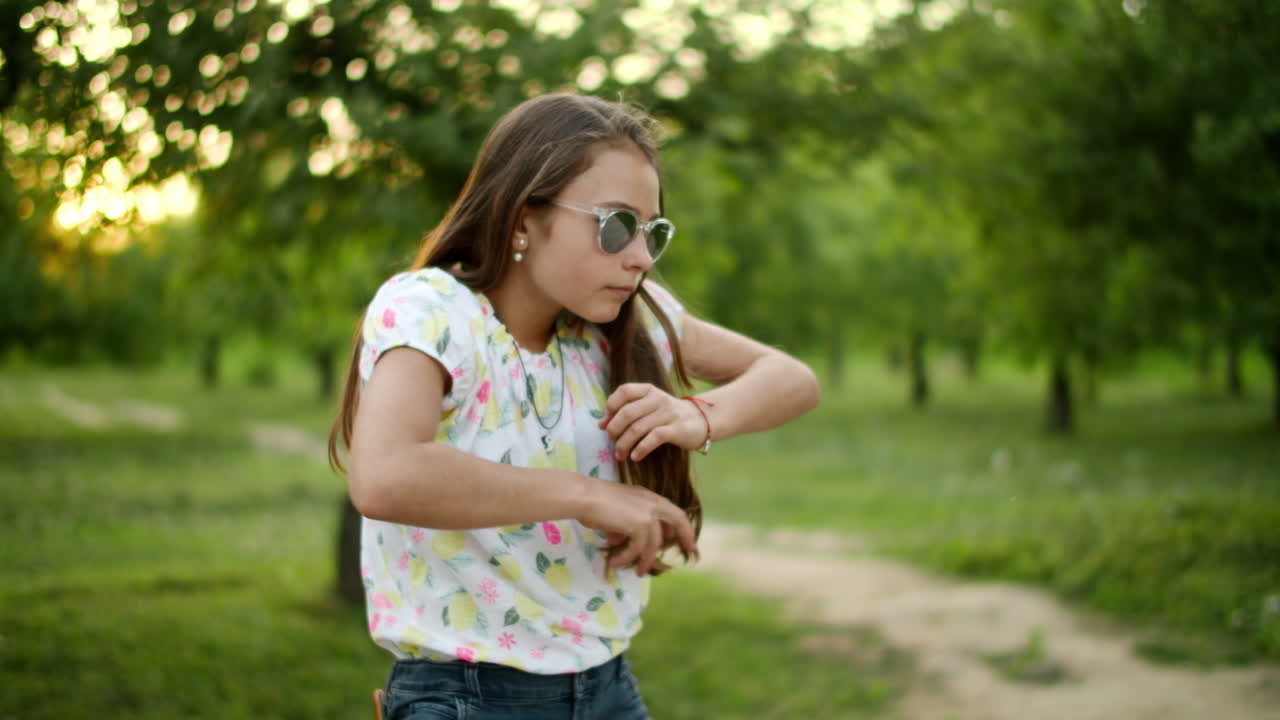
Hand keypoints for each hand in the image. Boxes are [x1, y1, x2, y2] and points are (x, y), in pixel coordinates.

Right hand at [574, 475, 697, 575]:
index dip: (682, 525)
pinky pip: (638, 549)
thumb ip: (623, 527)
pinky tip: (615, 563)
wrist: (583, 496)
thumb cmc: (593, 503)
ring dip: (646, 560)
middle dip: (686, 536)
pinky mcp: (639, 525)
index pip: (672, 511)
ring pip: (654, 543)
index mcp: (647, 497)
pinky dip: (627, 558)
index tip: (687, 539)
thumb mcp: (615, 515)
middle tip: (691, 551)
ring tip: (639, 573)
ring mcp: (647, 513)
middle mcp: (652, 502)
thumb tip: (620, 541)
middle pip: (678, 519)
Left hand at [598, 383, 707, 462]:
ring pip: (638, 428)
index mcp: (648, 390)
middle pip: (627, 412)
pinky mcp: (677, 429)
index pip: (624, 391)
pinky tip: (635, 457)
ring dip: (624, 444)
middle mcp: (658, 399)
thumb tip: (601, 423)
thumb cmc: (668, 415)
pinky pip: (654, 438)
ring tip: (620, 455)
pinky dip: (641, 449)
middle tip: (611, 440)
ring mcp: (668, 413)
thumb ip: (627, 411)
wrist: (702, 420)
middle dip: (614, 428)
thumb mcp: (649, 406)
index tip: (605, 423)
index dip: (610, 406)